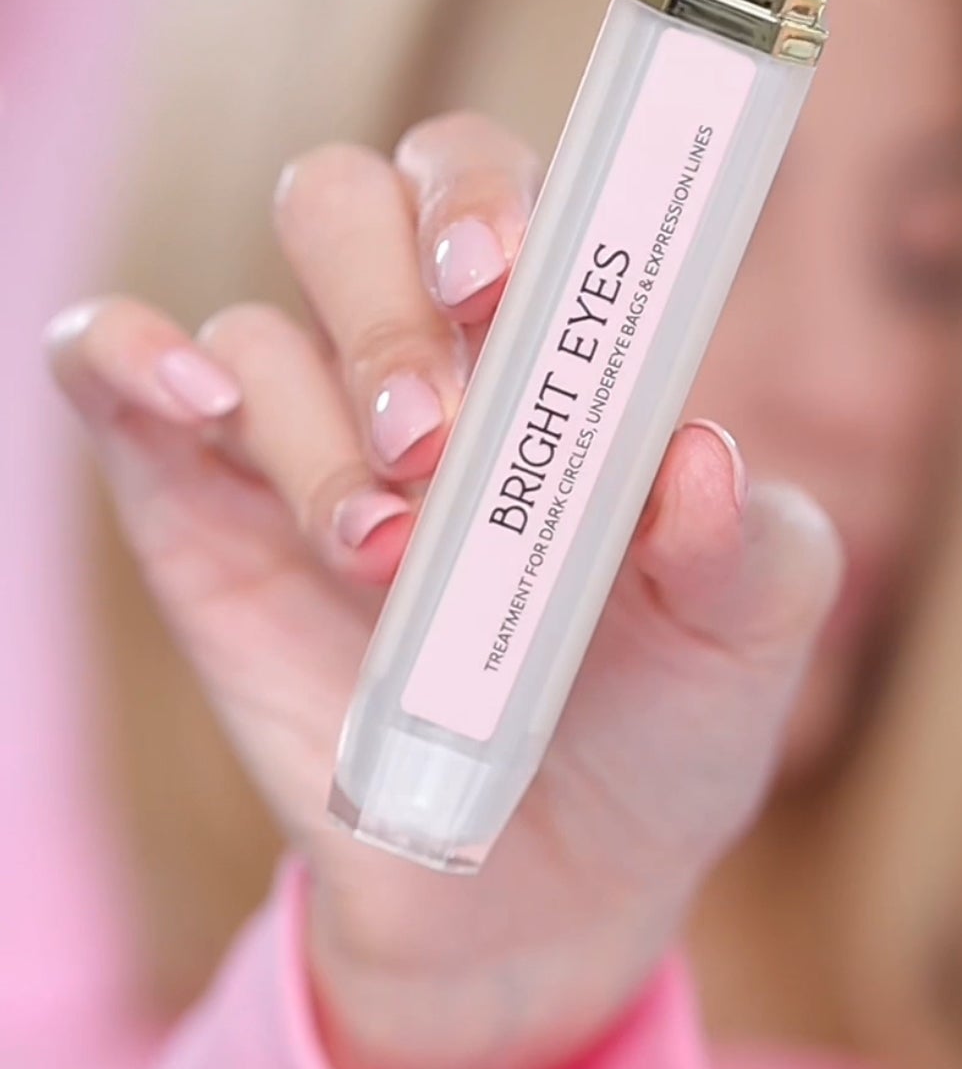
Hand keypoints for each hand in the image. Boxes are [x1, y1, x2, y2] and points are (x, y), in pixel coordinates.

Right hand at [47, 115, 842, 1068]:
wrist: (563, 880)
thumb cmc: (668, 716)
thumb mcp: (748, 637)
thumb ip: (744, 543)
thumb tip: (699, 456)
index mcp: (547, 344)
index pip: (486, 188)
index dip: (481, 196)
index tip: (503, 274)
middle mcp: (411, 361)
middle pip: (346, 210)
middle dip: (388, 310)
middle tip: (441, 439)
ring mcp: (296, 435)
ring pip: (254, 334)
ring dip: (316, 434)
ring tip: (390, 557)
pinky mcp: (195, 512)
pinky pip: (108, 372)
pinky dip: (122, 356)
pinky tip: (189, 405)